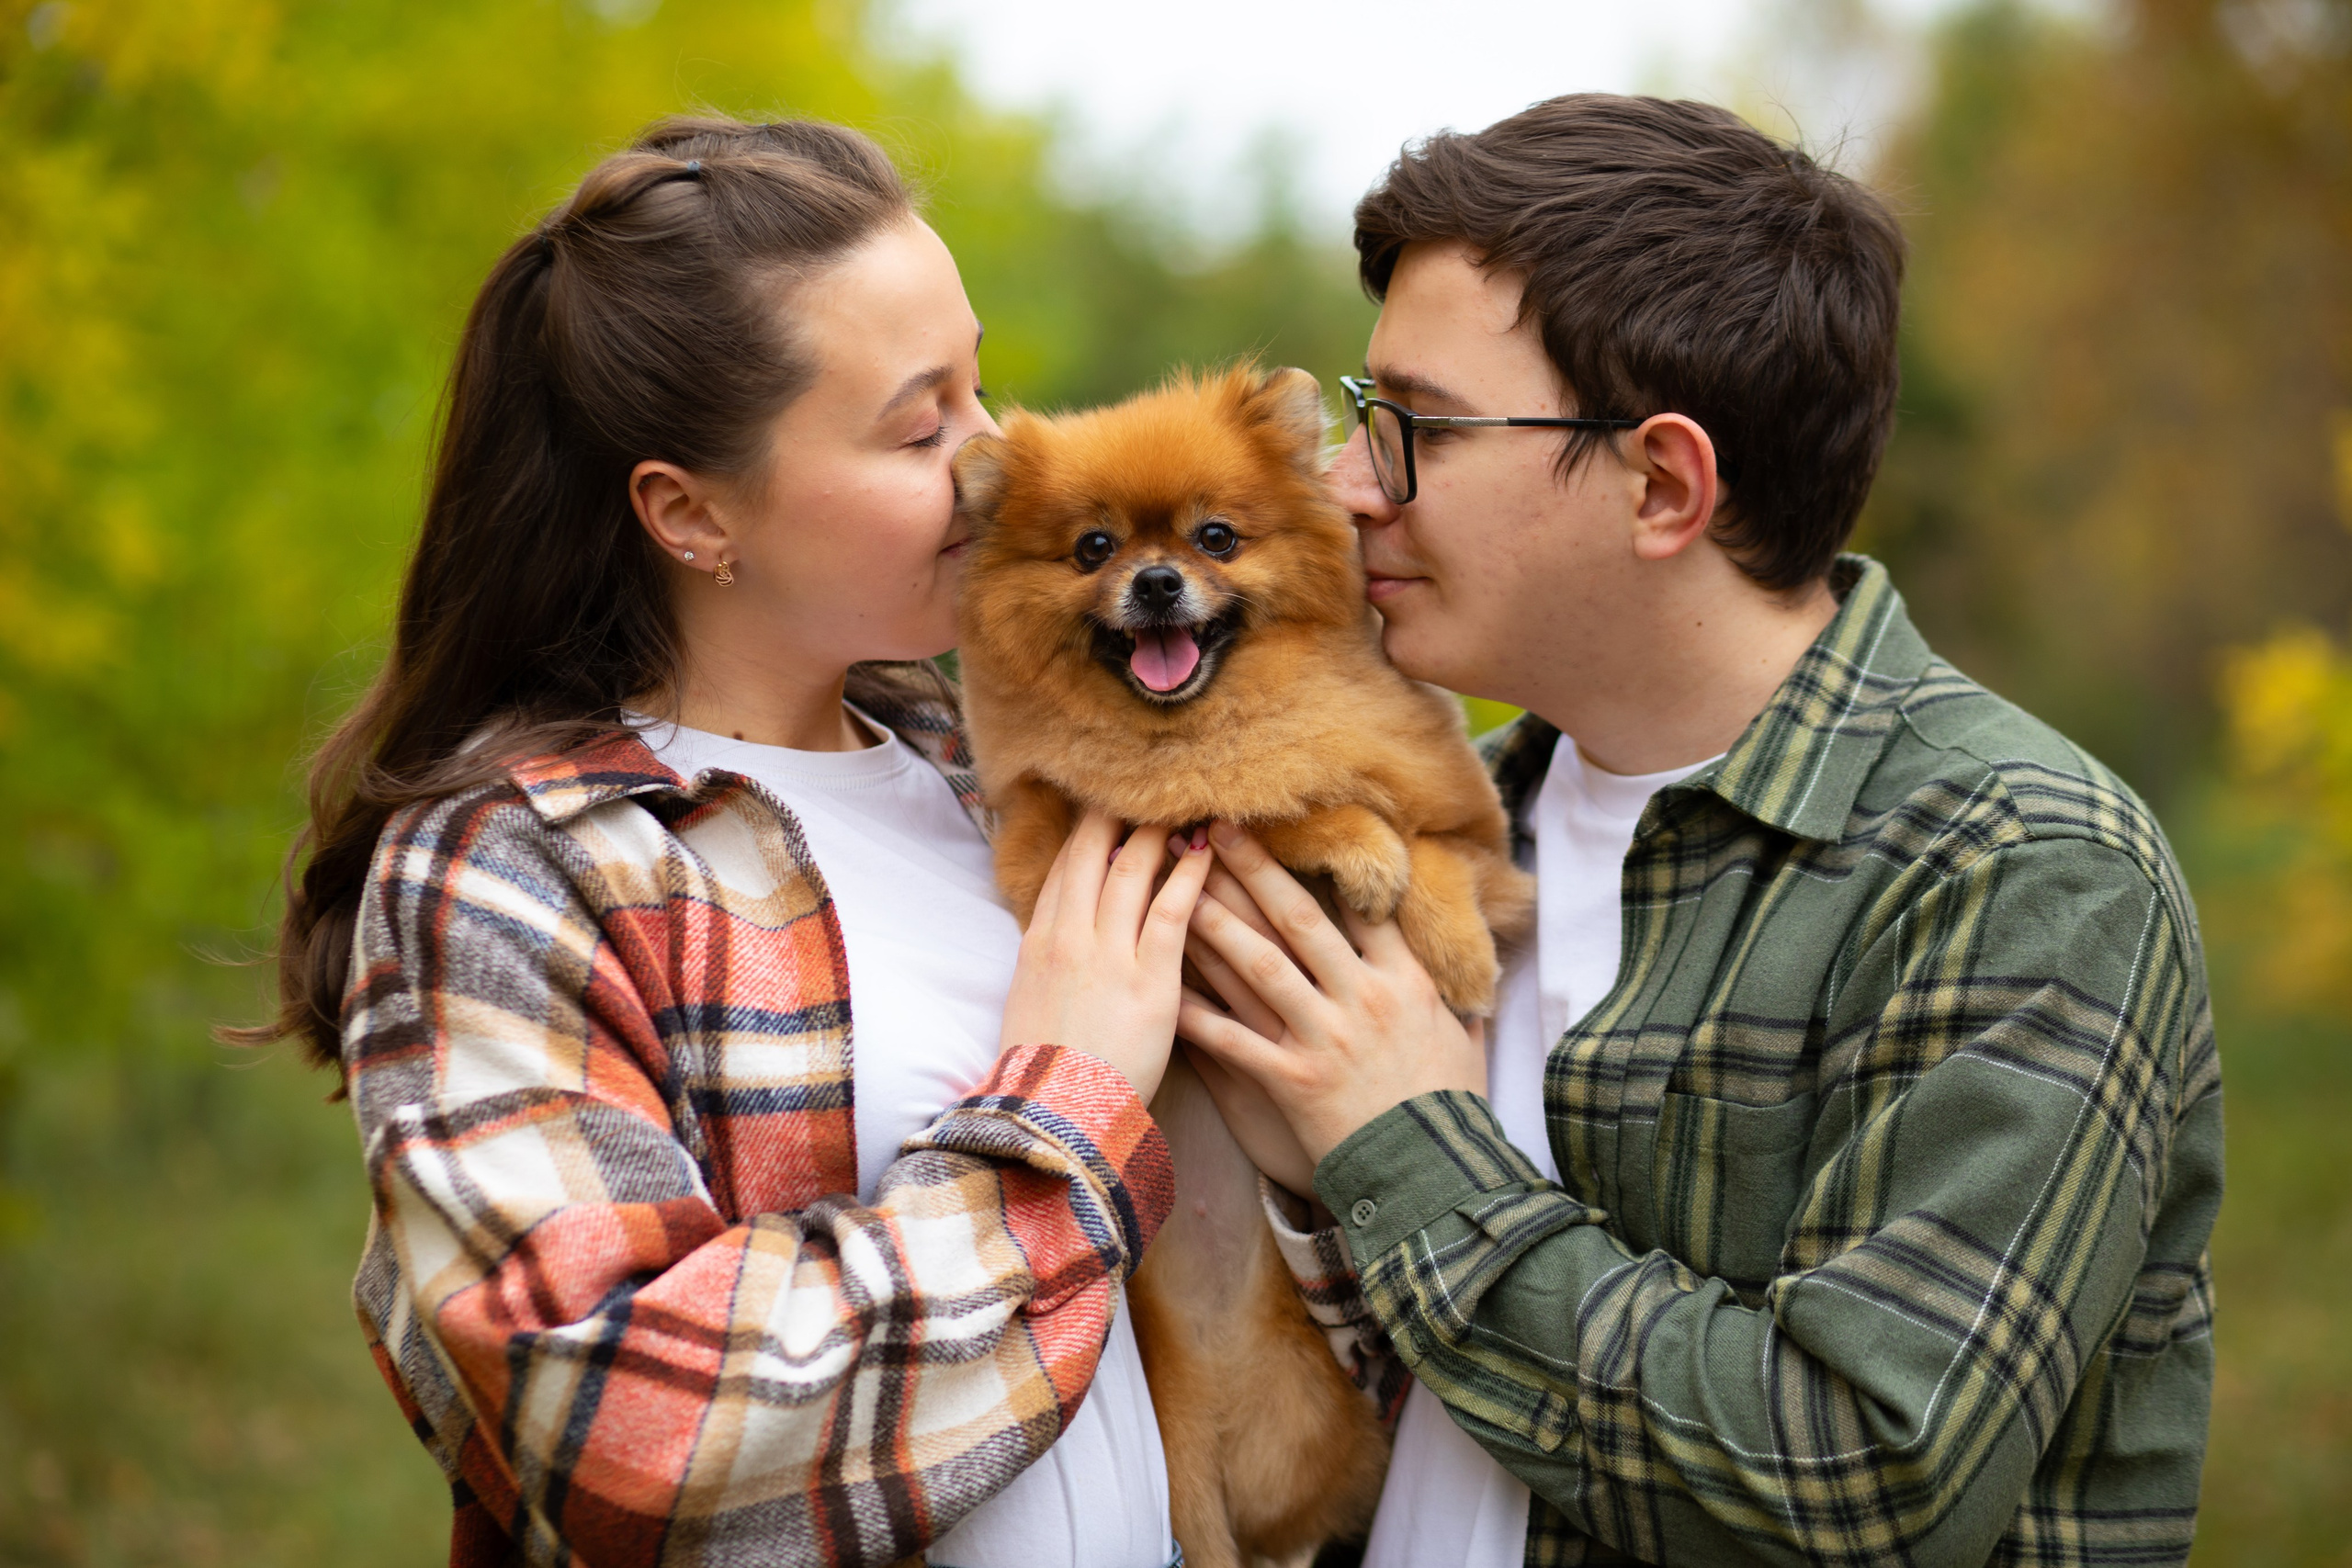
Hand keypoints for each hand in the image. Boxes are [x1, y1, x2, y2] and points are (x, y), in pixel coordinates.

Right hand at [1000, 811, 1211, 1101]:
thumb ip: (1048, 963)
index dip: (1086, 834)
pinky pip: (1172, 912)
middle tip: (1145, 783)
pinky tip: (1209, 852)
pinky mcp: (1148, 980)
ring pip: (1131, 872)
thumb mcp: (1030, 1006)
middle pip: (1091, 855)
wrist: (1054, 1118)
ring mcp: (1107, 955)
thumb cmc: (1046, 1075)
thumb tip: (1059, 937)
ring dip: (1158, 833)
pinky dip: (1190, 875)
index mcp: (1038, 945)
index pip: (1063, 870)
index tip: (1105, 806)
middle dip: (1117, 814)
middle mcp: (1068, 938)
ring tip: (1183, 805)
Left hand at [1178, 821, 1484, 1167]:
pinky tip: (1166, 984)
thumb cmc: (1450, 1113)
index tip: (1290, 826)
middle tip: (1214, 829)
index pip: (1362, 907)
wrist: (1433, 1180)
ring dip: (1214, 921)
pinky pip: (1234, 1039)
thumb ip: (1458, 1005)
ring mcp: (1324, 1039)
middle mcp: (1362, 999)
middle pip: (1299, 920)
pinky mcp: (1293, 1082)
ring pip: (1259, 965)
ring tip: (1177, 885)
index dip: (1323, 862)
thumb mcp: (1465, 1047)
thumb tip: (1473, 975)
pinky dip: (1198, 1012)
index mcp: (1406, 983)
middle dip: (1253, 870)